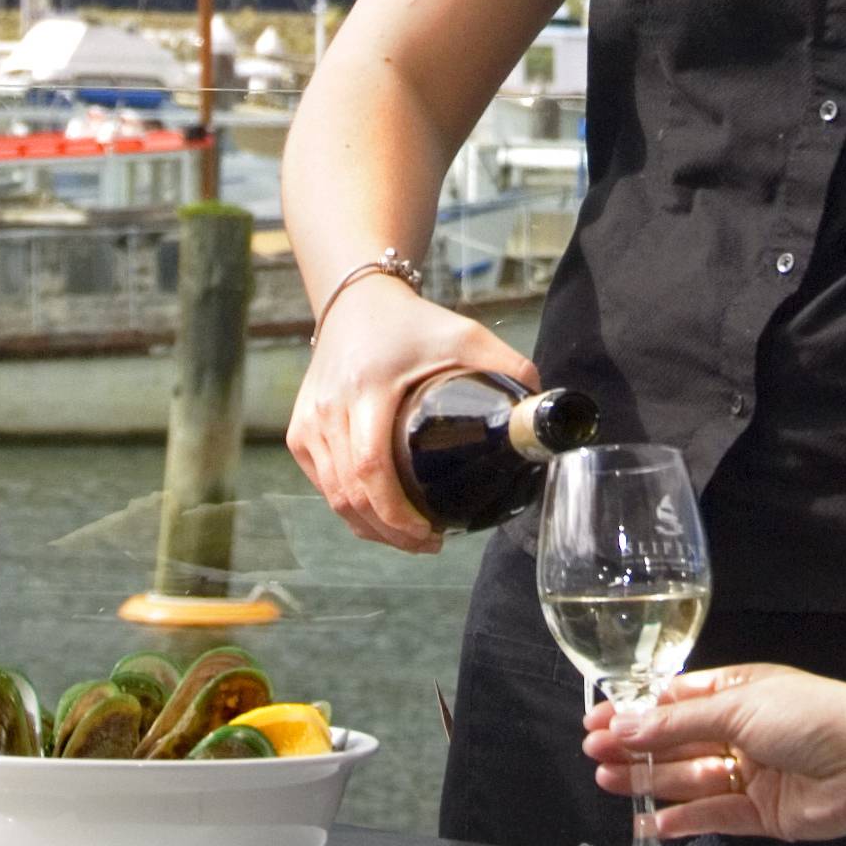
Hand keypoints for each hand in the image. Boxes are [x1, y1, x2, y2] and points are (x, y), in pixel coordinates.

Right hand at [284, 278, 536, 553]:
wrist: (355, 301)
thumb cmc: (413, 322)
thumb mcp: (466, 335)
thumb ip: (510, 368)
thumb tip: (545, 413)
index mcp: (366, 388)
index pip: (371, 467)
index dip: (396, 512)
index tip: (429, 533)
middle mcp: (328, 409)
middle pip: (350, 494)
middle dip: (390, 532)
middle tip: (430, 544)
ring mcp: (308, 423)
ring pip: (334, 497)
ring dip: (371, 527)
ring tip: (411, 537)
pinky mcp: (299, 432)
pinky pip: (324, 485)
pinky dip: (351, 509)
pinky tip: (381, 517)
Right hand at [589, 663, 845, 843]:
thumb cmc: (813, 717)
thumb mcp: (738, 707)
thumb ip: (678, 723)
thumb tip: (624, 726)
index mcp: (739, 692)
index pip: (676, 701)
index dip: (636, 712)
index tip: (597, 721)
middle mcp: (742, 731)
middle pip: (677, 741)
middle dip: (635, 747)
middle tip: (594, 754)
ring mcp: (751, 773)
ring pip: (689, 778)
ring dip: (649, 780)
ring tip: (607, 781)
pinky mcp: (761, 814)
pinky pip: (714, 816)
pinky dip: (683, 820)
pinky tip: (650, 822)